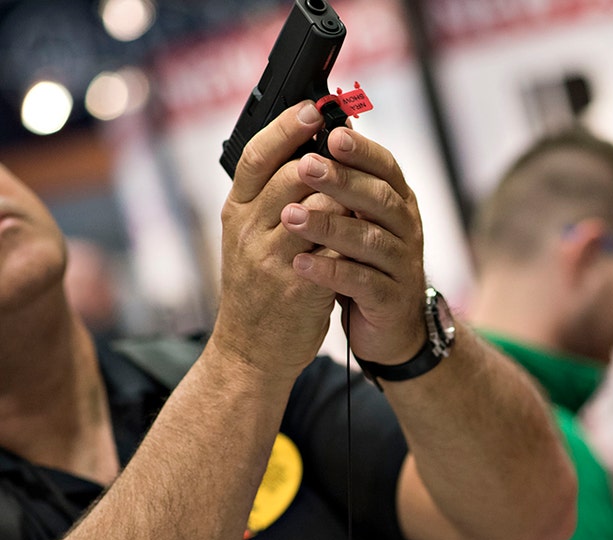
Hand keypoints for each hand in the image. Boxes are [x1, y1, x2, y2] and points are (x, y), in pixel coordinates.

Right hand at [212, 101, 340, 379]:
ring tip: (365, 185)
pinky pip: (333, 248)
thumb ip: (274, 197)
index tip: (313, 110)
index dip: (285, 129)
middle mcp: (247, 230)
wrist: (251, 350)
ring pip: (316, 209)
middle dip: (328, 157)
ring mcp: (270, 258)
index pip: (254, 156)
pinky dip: (352, 235)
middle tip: (352, 141)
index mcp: (235, 211)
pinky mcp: (297, 287)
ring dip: (346, 194)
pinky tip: (369, 227)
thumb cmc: (260, 286)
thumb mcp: (254, 236)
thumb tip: (310, 152)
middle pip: (290, 175)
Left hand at [279, 124, 428, 366]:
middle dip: (342, 180)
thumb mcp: (360, 218)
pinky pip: (362, 282)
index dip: (361, 151)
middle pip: (379, 199)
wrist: (390, 327)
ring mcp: (402, 264)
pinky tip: (300, 264)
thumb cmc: (366, 264)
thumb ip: (349, 180)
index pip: (384, 167)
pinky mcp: (391, 299)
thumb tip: (332, 128)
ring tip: (290, 217)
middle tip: (306, 166)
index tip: (330, 134)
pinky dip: (331, 271)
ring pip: (370, 240)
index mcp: (397, 202)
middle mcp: (406, 229)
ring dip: (329, 226)